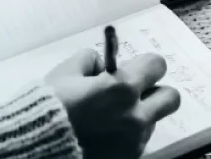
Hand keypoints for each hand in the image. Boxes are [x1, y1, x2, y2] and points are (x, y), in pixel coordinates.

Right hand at [46, 49, 180, 158]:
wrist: (39, 147)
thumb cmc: (50, 108)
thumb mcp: (66, 72)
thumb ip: (90, 61)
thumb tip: (103, 66)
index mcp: (122, 87)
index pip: (157, 65)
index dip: (144, 65)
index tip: (132, 69)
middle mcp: (135, 114)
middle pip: (171, 97)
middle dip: (155, 91)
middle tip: (134, 93)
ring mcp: (134, 140)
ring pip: (154, 121)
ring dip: (140, 115)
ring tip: (112, 117)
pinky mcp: (129, 157)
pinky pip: (139, 141)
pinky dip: (128, 134)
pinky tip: (106, 133)